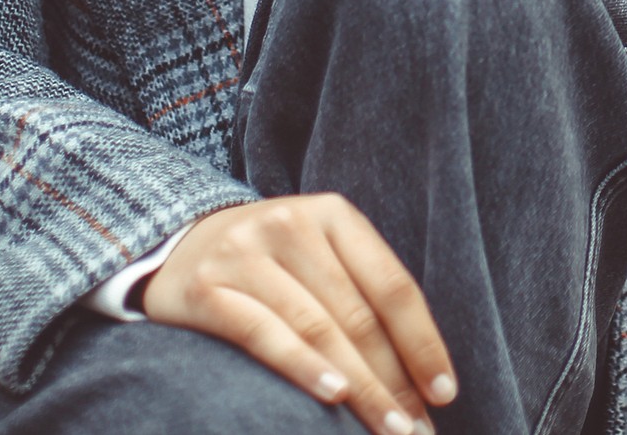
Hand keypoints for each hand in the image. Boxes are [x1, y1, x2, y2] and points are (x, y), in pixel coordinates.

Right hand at [140, 193, 456, 434]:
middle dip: (394, 381)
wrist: (181, 242)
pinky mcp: (209, 287)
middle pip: (357, 315)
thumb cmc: (273, 262)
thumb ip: (363, 294)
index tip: (445, 393)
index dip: (422, 342)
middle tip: (416, 431)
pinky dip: (303, 367)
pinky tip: (333, 396)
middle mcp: (290, 223)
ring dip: (360, 387)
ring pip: (318, 328)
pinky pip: (264, 333)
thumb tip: (422, 373)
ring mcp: (246, 253)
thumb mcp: (320, 256)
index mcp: (332, 214)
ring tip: (388, 428)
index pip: (392, 285)